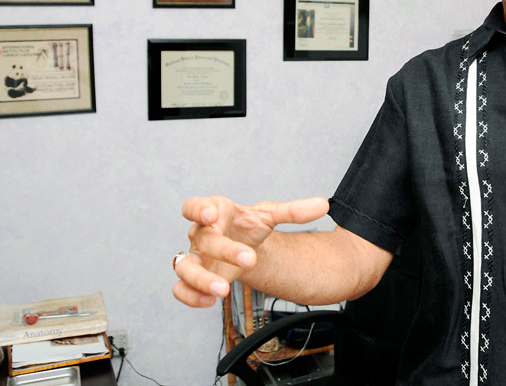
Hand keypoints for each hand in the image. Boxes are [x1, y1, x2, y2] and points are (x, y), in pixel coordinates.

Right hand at [173, 195, 328, 307]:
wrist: (243, 242)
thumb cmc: (248, 225)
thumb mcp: (270, 216)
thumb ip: (294, 211)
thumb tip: (322, 205)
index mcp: (215, 213)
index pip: (194, 205)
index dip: (198, 209)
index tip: (211, 214)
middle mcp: (201, 235)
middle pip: (203, 240)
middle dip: (225, 250)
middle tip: (250, 259)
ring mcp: (196, 257)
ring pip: (184, 267)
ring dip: (201, 279)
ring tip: (223, 290)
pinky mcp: (194, 278)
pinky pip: (180, 289)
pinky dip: (190, 296)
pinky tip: (210, 302)